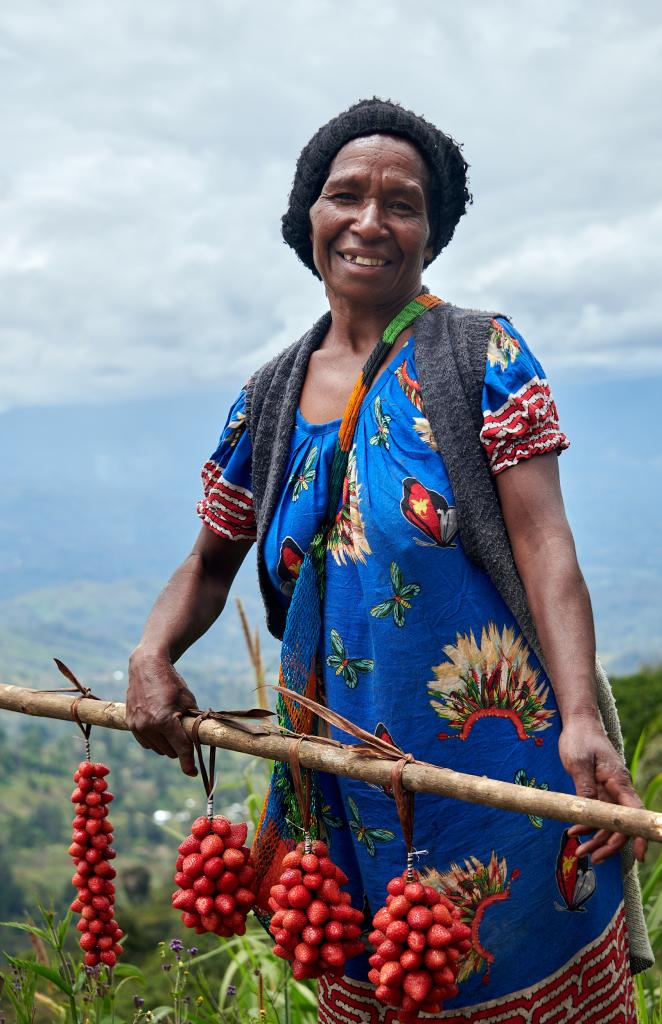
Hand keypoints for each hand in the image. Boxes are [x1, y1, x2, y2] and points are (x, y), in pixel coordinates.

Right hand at [126, 647, 198, 776]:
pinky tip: (160, 728)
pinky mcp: (130, 724)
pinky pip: (146, 743)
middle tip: (185, 733)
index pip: (181, 748)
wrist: (146, 667)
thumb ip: (192, 722)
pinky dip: (155, 740)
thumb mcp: (188, 700)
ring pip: (158, 749)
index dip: (188, 763)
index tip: (193, 773)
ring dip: (168, 744)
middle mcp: (148, 726)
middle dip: (180, 747)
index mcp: (165, 720)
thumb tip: (198, 740)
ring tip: (172, 727)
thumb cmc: (171, 682)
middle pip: (170, 751)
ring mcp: (137, 726)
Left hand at [558, 717, 646, 863]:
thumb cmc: (580, 739)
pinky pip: (598, 814)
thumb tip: (589, 812)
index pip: (634, 814)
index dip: (638, 835)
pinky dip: (588, 826)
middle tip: (591, 858)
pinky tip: (575, 833)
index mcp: (619, 782)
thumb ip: (584, 787)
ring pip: (608, 823)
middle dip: (609, 845)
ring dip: (596, 839)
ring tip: (579, 852)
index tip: (639, 856)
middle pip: (621, 824)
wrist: (578, 724)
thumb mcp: (579, 762)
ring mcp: (609, 792)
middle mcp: (618, 790)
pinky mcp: (598, 791)